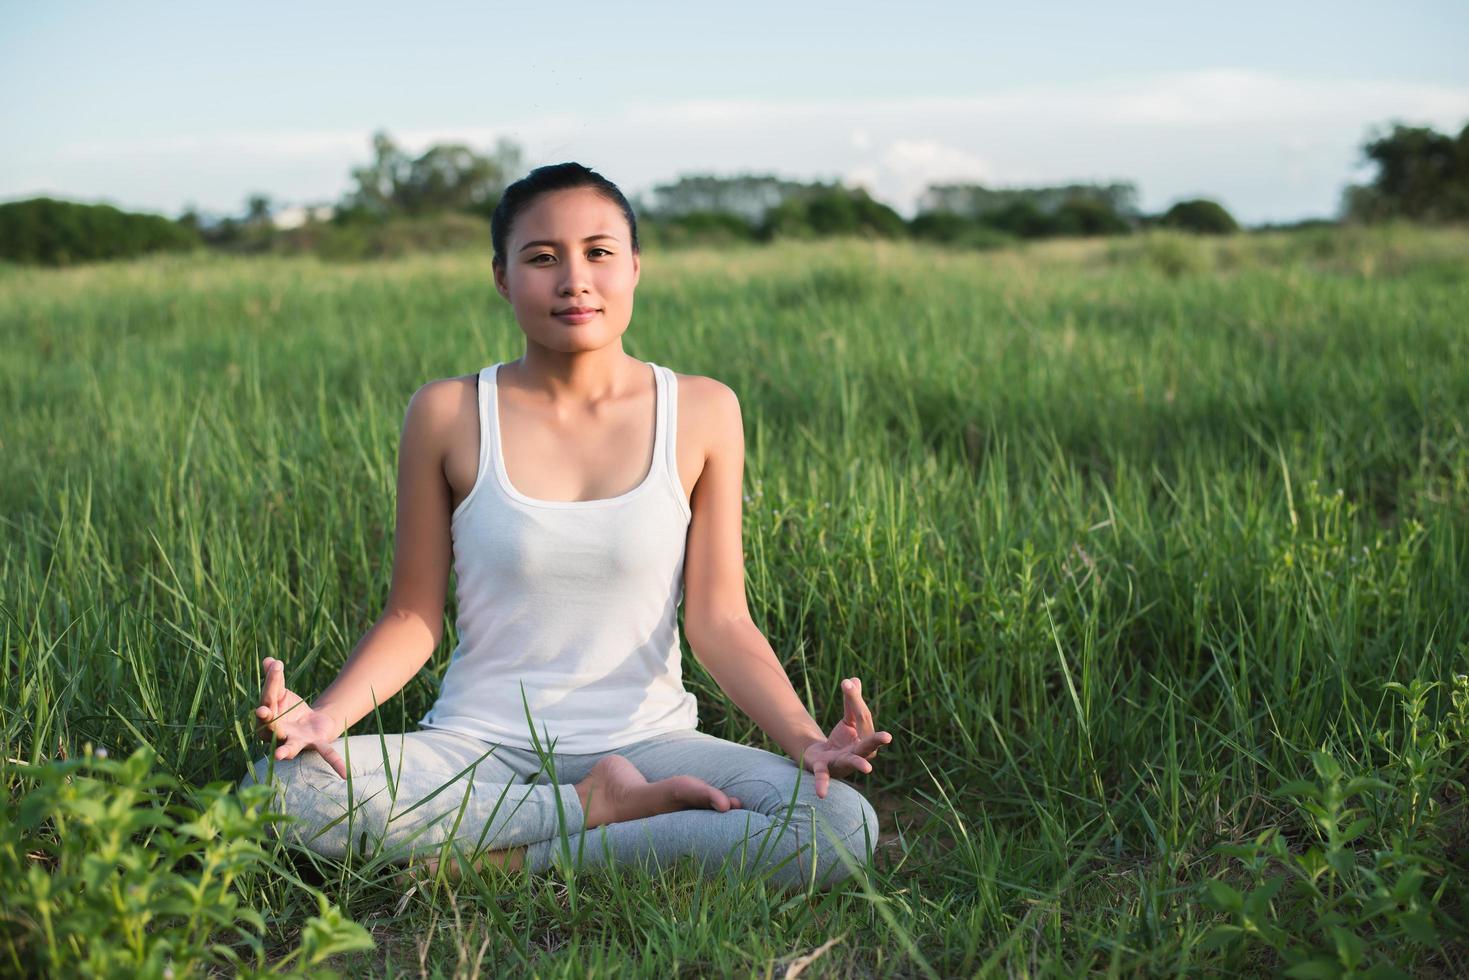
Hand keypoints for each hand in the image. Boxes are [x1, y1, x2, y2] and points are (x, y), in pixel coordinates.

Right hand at [253, 657, 347, 778]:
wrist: (310, 721)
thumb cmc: (288, 707)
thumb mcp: (281, 690)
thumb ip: (274, 677)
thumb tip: (269, 659)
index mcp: (268, 716)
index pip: (267, 699)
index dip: (270, 685)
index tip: (273, 671)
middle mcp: (278, 733)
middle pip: (272, 724)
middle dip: (268, 719)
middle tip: (263, 712)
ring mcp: (296, 741)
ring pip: (289, 746)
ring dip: (285, 751)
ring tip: (280, 755)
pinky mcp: (315, 743)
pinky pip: (326, 754)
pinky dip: (335, 762)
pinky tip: (345, 774)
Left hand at [799, 676, 892, 798]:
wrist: (820, 758)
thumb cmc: (840, 739)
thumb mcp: (847, 720)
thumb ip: (852, 701)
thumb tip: (854, 679)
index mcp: (864, 739)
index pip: (862, 719)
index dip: (854, 700)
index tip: (846, 684)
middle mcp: (857, 754)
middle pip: (867, 745)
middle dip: (876, 740)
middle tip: (888, 736)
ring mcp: (842, 763)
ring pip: (851, 761)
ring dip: (859, 764)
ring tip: (868, 768)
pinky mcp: (824, 769)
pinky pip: (823, 777)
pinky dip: (822, 785)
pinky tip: (821, 795)